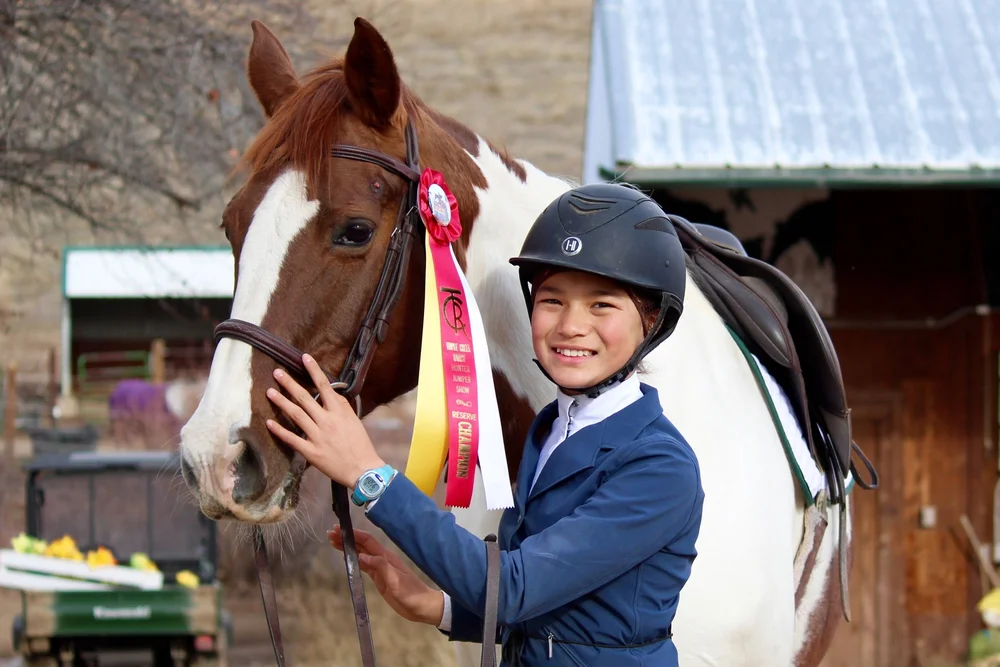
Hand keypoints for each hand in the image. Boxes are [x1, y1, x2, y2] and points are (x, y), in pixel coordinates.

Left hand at [265, 353, 384, 488]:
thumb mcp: (354, 421)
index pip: (324, 386)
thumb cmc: (360, 444)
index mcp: (339, 412)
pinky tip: (269, 422)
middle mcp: (326, 422)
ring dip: (281, 402)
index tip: (304, 357)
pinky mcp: (311, 452)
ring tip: (269, 391)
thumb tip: (331, 392)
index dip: (314, 370)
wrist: (362, 469)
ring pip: (296, 415)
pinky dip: (279, 430)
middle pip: (305, 398)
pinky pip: (292, 439)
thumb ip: (342, 406)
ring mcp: (317, 437)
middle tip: (277, 372)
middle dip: (290, 384)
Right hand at [328, 525, 443, 625]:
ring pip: (361, 554)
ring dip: (348, 548)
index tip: (339, 530)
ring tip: (333, 543)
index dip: (353, 534)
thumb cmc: (411, 593)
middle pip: (361, 545)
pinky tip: (346, 558)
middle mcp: (382, 559)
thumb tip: (361, 555)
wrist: (422, 606)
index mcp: (386, 557)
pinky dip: (353, 560)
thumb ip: (380, 567)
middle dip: (347, 538)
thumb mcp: (396, 581)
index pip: (366, 541)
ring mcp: (380, 568)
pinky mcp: (379, 578)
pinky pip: (364, 566)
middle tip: (330, 534)